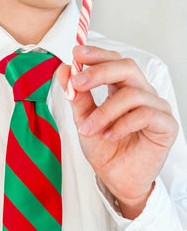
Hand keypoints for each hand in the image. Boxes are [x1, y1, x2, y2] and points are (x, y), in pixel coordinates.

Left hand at [57, 45, 178, 218]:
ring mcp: (156, 108)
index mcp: (123, 88)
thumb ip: (77, 96)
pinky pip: (145, 115)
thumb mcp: (84, 119)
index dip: (97, 54)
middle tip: (77, 83)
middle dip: (99, 72)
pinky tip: (108, 136)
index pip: (114, 61)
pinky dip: (121, 124)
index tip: (76, 53)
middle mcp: (142, 93)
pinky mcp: (166, 126)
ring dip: (104, 112)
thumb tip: (64, 70)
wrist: (115, 178)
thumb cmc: (103, 148)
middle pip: (126, 67)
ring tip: (88, 129)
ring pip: (131, 94)